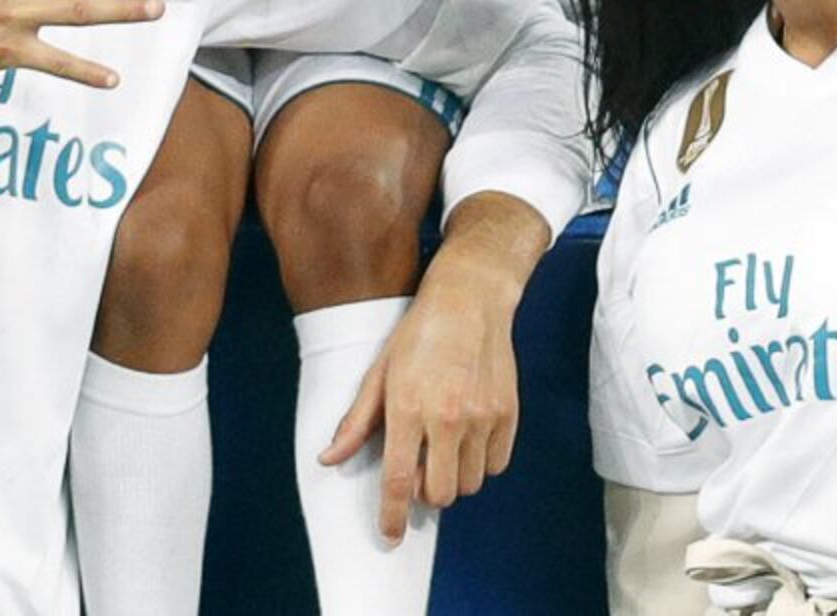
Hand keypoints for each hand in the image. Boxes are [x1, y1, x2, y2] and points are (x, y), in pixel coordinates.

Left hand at [321, 259, 522, 542]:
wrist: (470, 301)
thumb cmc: (418, 335)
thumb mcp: (379, 373)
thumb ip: (356, 422)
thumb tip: (327, 459)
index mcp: (408, 408)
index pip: (399, 480)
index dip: (393, 515)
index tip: (390, 535)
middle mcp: (447, 418)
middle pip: (440, 493)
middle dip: (426, 492)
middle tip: (420, 466)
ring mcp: (481, 417)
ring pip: (469, 485)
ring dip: (454, 478)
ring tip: (444, 447)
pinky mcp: (508, 415)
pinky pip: (495, 466)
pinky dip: (480, 463)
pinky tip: (468, 437)